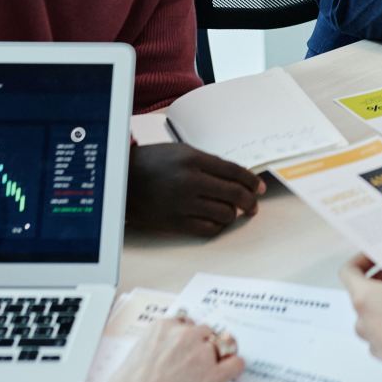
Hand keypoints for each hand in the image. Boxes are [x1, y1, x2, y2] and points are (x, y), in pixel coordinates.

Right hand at [93, 311, 243, 381]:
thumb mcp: (135, 354)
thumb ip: (154, 346)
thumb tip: (159, 353)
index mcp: (164, 327)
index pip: (186, 321)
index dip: (189, 336)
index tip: (189, 345)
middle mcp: (185, 335)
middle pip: (206, 330)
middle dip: (203, 344)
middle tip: (198, 361)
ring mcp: (202, 353)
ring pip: (224, 344)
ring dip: (220, 354)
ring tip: (214, 368)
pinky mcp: (215, 375)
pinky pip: (236, 363)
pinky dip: (235, 368)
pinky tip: (230, 375)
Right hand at [126, 142, 264, 235]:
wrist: (122, 180)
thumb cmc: (152, 163)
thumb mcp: (181, 152)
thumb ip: (209, 163)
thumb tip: (237, 177)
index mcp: (193, 159)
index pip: (235, 172)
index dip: (252, 181)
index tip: (259, 188)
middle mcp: (190, 181)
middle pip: (234, 194)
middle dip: (250, 201)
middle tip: (253, 204)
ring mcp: (182, 204)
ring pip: (224, 214)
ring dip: (234, 214)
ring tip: (233, 212)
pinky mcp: (175, 223)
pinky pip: (208, 229)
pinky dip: (218, 226)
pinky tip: (218, 221)